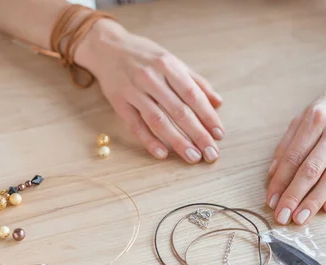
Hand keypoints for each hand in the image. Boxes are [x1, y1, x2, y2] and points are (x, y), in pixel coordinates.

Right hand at [77, 20, 223, 162]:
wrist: (105, 46)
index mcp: (168, 66)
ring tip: (193, 157)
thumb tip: (217, 102)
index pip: (193, 95)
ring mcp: (134, 91)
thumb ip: (195, 82)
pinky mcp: (119, 103)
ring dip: (178, 141)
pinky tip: (162, 154)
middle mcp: (151, 78)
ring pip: (158, 120)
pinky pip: (136, 125)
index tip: (219, 134)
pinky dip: (149, 140)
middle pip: (179, 111)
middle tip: (211, 153)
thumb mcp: (172, 61)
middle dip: (198, 134)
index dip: (208, 116)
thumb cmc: (144, 55)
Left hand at [266, 62, 325, 224]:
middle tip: (282, 216)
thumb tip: (272, 174)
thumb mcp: (304, 116)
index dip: (280, 181)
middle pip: (312, 170)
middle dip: (294, 196)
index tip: (271, 200)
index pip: (293, 157)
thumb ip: (288, 144)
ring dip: (315, 201)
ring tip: (301, 218)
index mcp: (316, 119)